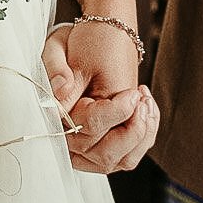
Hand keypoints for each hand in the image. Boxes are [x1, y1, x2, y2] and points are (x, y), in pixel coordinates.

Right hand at [42, 20, 154, 173]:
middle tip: (140, 98)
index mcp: (55, 117)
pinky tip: (146, 107)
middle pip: (105, 155)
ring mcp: (90, 148)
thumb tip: (60, 90)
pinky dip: (146, 134)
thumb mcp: (58, 45)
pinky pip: (132, 155)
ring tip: (145, 102)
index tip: (131, 94)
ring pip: (122, 161)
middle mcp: (70, 140)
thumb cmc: (78, 45)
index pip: (86, 129)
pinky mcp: (108, 147)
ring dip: (141, 134)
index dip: (112, 114)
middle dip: (132, 130)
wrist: (98, 41)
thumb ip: (55, 67)